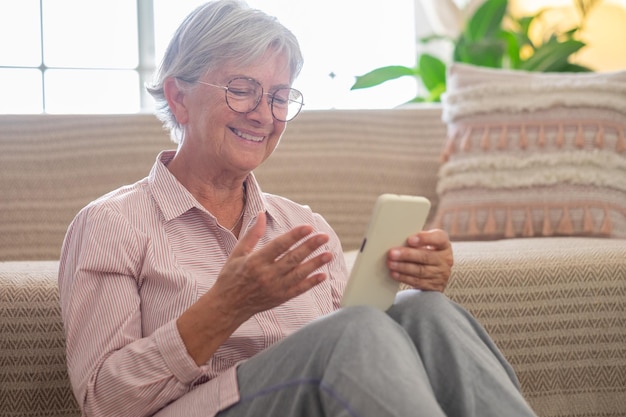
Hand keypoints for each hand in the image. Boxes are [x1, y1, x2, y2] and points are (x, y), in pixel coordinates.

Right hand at [213, 212, 333, 319]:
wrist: (227, 306)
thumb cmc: (231, 276)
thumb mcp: (237, 253)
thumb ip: (252, 234)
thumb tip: (261, 214)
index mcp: (255, 261)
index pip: (279, 245)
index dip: (295, 236)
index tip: (308, 227)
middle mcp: (266, 275)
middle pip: (293, 258)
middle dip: (310, 246)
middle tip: (324, 237)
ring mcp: (274, 288)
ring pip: (299, 274)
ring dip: (315, 264)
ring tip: (329, 254)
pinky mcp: (280, 298)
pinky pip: (299, 290)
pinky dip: (311, 283)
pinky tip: (323, 275)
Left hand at [386, 229, 452, 291]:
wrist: (438, 270)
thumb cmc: (428, 251)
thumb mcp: (428, 242)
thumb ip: (417, 240)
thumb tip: (398, 239)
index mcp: (444, 244)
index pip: (438, 239)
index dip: (424, 239)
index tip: (409, 239)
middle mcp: (445, 259)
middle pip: (426, 256)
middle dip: (407, 255)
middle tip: (392, 253)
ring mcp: (441, 274)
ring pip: (420, 270)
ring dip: (403, 267)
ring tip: (391, 263)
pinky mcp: (434, 286)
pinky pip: (418, 282)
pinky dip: (404, 277)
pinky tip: (395, 273)